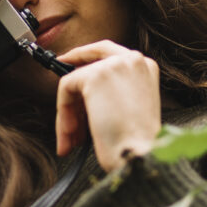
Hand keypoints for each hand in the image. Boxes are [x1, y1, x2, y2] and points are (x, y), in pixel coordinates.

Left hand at [54, 41, 161, 171]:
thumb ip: (111, 91)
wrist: (137, 154)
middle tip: (61, 102)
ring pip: (76, 80)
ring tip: (71, 140)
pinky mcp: (95, 75)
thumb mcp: (129, 108)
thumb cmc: (135, 142)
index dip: (85, 57)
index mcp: (146, 67)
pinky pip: (66, 87)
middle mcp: (133, 60)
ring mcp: (114, 64)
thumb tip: (80, 92)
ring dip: (69, 113)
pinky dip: (64, 113)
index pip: (109, 52)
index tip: (68, 65)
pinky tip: (71, 134)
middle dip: (73, 83)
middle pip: (91, 58)